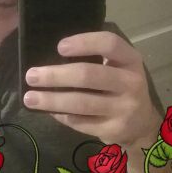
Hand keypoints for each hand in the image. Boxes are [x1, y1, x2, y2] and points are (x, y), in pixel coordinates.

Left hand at [23, 31, 160, 151]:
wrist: (142, 125)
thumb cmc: (120, 87)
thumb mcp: (117, 68)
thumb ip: (93, 60)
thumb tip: (49, 60)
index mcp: (130, 60)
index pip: (109, 44)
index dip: (84, 42)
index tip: (59, 47)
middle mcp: (131, 83)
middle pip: (88, 75)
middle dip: (56, 75)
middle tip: (31, 76)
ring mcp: (124, 109)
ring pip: (81, 103)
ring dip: (51, 100)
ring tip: (29, 98)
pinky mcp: (113, 130)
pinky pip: (80, 122)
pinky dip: (60, 115)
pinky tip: (47, 110)